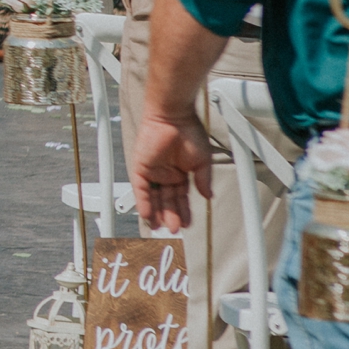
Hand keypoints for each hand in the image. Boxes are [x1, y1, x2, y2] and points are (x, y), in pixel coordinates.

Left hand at [132, 110, 213, 232]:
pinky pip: (141, 189)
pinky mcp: (141, 167)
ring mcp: (153, 172)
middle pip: (167, 200)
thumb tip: (208, 196)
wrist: (174, 118)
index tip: (187, 225)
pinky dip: (144, 202)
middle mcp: (166, 174)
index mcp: (181, 173)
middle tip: (174, 230)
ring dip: (157, 213)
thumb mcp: (202, 162)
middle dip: (171, 216)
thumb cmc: (190, 133)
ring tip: (161, 228)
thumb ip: (203, 180)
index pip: (181, 198)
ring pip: (154, 198)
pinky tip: (147, 215)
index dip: (184, 211)